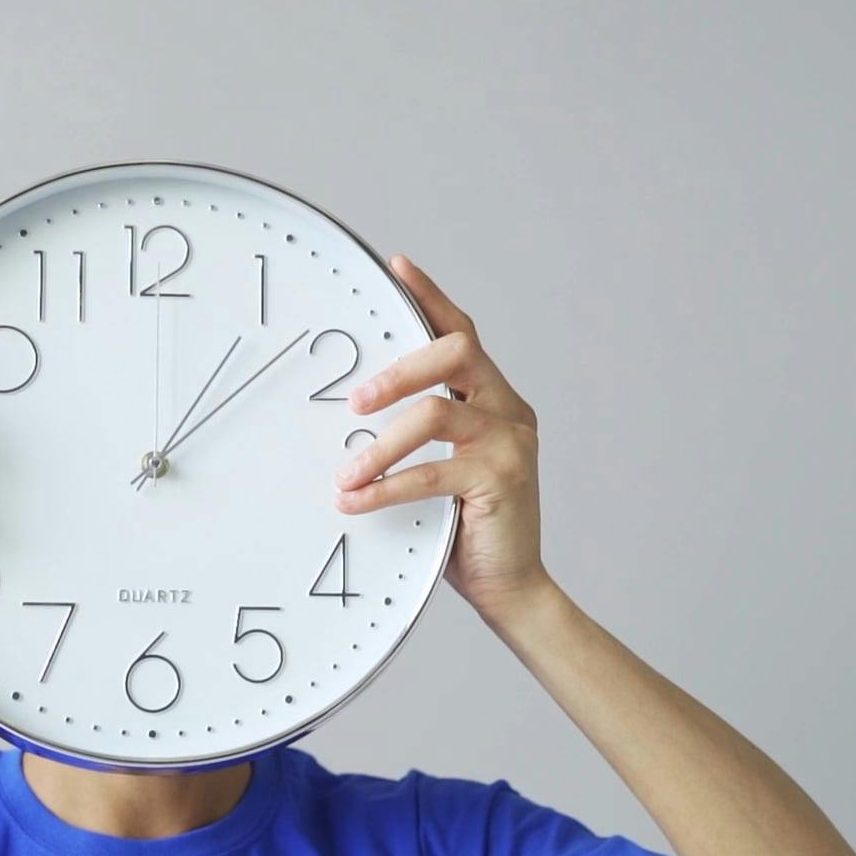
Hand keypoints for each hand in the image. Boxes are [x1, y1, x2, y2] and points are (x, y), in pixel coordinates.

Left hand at [332, 255, 546, 619]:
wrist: (511, 588)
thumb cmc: (463, 528)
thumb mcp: (437, 470)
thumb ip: (414, 437)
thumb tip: (346, 420)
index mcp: (493, 400)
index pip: (461, 333)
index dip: (430, 297)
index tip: (397, 267)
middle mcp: (509, 410)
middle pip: (457, 352)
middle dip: (399, 369)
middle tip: (355, 403)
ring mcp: (511, 442)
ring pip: (437, 413)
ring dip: (380, 444)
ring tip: (344, 473)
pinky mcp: (502, 478)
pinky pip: (432, 471)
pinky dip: (386, 486)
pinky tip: (356, 500)